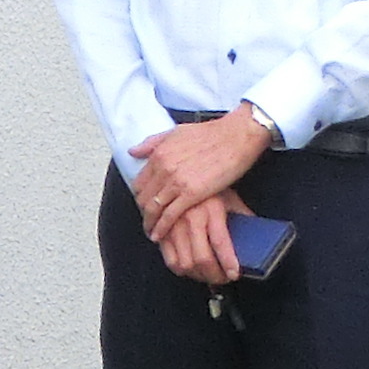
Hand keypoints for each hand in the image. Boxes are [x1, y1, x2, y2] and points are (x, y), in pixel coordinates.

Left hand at [127, 107, 269, 250]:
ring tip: (151, 232)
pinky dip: (161, 228)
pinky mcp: (192, 194)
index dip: (140, 196)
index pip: (138, 182)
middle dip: (144, 211)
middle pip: (143, 198)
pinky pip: (169, 216)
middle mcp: (163, 168)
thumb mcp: (177, 132)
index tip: (144, 203)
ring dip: (150, 223)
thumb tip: (133, 151)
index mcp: (159, 154)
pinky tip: (159, 235)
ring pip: (152, 209)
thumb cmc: (211, 134)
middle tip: (148, 220)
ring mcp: (176, 182)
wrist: (236, 137)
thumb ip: (153, 143)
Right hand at [155, 191, 251, 288]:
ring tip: (208, 275)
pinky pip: (170, 260)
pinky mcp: (162, 231)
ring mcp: (173, 226)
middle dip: (214, 275)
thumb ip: (242, 220)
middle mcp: (190, 217)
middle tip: (223, 278)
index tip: (234, 274)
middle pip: (201, 258)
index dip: (228, 262)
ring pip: (185, 264)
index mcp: (211, 209)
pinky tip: (192, 269)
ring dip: (199, 276)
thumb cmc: (211, 188)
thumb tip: (257, 242)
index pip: (220, 242)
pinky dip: (181, 270)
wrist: (183, 173)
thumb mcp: (230, 200)